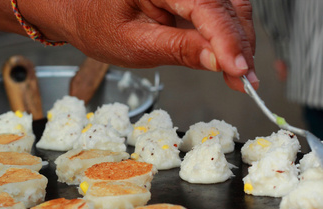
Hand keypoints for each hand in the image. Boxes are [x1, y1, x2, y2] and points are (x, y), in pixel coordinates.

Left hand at [22, 0, 257, 91]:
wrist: (84, 14)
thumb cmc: (99, 27)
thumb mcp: (134, 45)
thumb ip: (178, 50)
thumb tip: (218, 61)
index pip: (204, 5)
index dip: (227, 39)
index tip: (239, 69)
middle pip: (225, 4)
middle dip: (239, 44)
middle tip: (245, 79)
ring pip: (230, 6)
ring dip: (239, 41)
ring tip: (240, 74)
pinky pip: (221, 9)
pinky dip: (229, 35)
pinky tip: (231, 58)